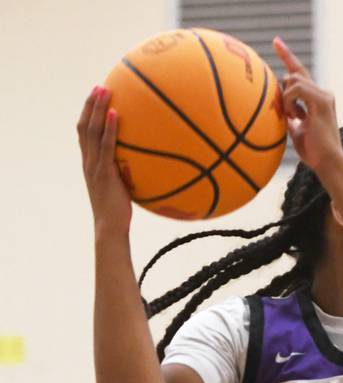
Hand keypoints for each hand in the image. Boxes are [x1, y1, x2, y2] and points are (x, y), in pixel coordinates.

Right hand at [77, 86, 131, 234]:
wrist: (111, 227)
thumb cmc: (120, 212)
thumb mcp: (124, 189)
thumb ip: (128, 174)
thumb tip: (148, 166)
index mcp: (90, 164)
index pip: (84, 134)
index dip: (88, 115)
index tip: (95, 99)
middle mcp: (89, 161)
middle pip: (85, 126)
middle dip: (90, 105)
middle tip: (99, 86)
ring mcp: (94, 165)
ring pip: (91, 130)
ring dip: (97, 108)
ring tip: (104, 90)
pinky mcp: (104, 172)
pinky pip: (106, 145)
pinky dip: (110, 128)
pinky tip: (116, 114)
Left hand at [273, 37, 342, 174]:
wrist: (328, 162)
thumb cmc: (314, 153)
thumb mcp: (296, 131)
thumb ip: (290, 117)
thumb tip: (278, 110)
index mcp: (317, 100)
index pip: (300, 72)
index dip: (287, 56)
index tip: (276, 42)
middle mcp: (323, 94)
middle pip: (293, 74)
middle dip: (284, 93)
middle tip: (290, 117)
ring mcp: (324, 95)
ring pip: (293, 79)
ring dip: (286, 99)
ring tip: (293, 119)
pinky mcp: (321, 100)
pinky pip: (296, 88)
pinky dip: (289, 101)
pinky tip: (295, 117)